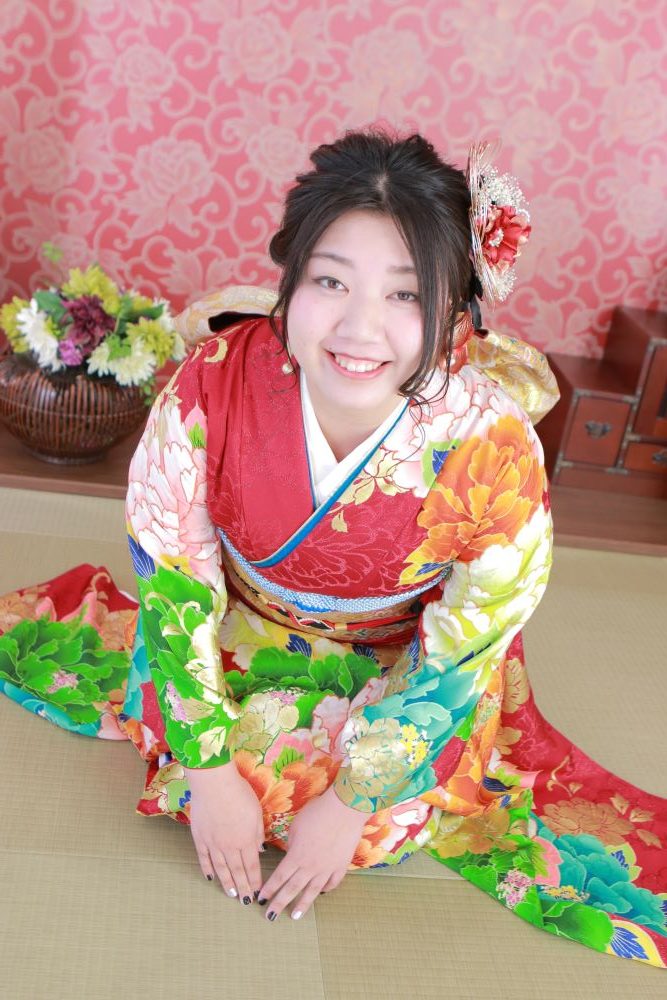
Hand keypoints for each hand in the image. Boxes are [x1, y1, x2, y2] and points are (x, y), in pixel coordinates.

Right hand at [185, 760, 264, 904]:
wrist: (213, 783)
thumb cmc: (239, 793)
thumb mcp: (256, 811)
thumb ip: (258, 832)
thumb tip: (260, 849)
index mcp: (246, 840)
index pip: (252, 865)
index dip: (255, 880)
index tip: (258, 892)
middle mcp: (229, 846)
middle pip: (237, 871)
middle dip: (243, 888)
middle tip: (245, 901)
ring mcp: (213, 843)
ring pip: (221, 869)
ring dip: (227, 883)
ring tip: (231, 895)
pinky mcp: (199, 837)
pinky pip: (204, 858)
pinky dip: (208, 869)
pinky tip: (211, 878)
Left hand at [258, 783, 367, 921]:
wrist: (344, 809)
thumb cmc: (317, 813)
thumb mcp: (296, 826)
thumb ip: (291, 844)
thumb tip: (291, 853)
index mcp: (296, 856)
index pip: (279, 877)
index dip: (269, 889)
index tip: (261, 899)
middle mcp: (310, 867)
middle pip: (292, 889)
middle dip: (279, 904)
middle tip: (270, 917)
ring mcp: (327, 868)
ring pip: (312, 891)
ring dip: (302, 905)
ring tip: (295, 917)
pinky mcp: (341, 866)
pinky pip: (332, 882)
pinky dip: (326, 889)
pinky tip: (321, 893)